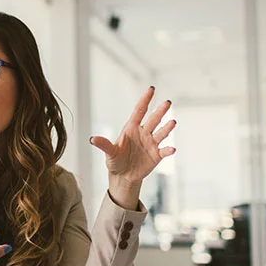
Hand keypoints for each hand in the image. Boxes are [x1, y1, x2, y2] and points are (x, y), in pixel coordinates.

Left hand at [90, 87, 175, 205]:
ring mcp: (151, 143)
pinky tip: (172, 149)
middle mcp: (143, 133)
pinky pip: (164, 151)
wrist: (123, 176)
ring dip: (167, 128)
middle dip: (160, 111)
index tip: (151, 89)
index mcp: (131, 128)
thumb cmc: (115, 161)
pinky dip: (168, 150)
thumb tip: (92, 139)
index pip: (139, 111)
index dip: (145, 99)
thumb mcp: (109, 153)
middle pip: (153, 120)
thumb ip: (104, 145)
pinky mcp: (157, 155)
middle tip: (167, 102)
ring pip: (161, 133)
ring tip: (172, 122)